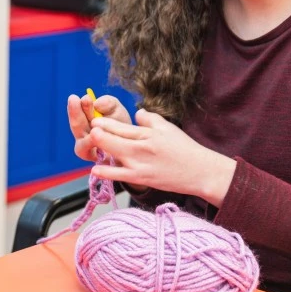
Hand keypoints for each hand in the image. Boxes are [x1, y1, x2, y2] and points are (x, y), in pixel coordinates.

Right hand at [67, 92, 131, 161]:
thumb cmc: (122, 126)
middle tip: (78, 102)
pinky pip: (95, 161)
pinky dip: (98, 156)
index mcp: (85, 122)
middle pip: (77, 127)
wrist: (136, 148)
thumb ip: (108, 103)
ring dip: (87, 139)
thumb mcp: (116, 110)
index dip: (79, 106)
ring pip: (82, 147)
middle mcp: (83, 137)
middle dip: (76, 114)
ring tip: (94, 131)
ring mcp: (88, 152)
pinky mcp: (97, 166)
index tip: (85, 98)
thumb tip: (97, 103)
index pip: (78, 113)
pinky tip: (103, 149)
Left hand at [89, 109, 235, 205]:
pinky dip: (107, 172)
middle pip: (113, 138)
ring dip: (101, 148)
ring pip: (114, 154)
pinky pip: (120, 175)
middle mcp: (142, 147)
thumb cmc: (184, 148)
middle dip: (99, 133)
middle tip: (90, 129)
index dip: (105, 123)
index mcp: (148, 133)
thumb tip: (136, 113)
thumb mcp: (167, 128)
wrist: (200, 171)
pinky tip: (95, 169)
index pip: (121, 126)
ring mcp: (140, 164)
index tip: (94, 119)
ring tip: (91, 143)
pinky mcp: (142, 179)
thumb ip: (150, 119)